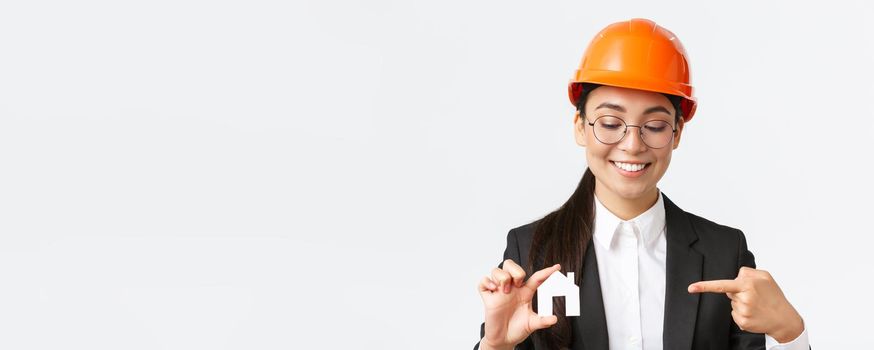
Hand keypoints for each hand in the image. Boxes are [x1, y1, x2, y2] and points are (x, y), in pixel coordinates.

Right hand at [477, 260, 561, 348]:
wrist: (504, 340)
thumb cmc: (517, 329)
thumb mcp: (532, 324)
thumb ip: (543, 320)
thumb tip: (554, 318)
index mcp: (525, 292)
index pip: (536, 278)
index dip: (546, 272)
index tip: (557, 268)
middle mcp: (512, 289)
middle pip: (510, 265)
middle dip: (515, 270)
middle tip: (517, 284)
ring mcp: (499, 292)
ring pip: (496, 271)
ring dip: (502, 277)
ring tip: (505, 291)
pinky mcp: (488, 298)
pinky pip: (483, 282)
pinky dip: (487, 282)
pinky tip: (494, 290)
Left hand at [688, 267, 803, 342]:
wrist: (784, 319)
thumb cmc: (774, 297)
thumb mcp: (765, 277)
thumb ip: (748, 271)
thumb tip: (735, 276)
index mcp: (748, 284)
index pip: (722, 284)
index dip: (704, 286)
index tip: (691, 288)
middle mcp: (744, 298)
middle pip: (729, 292)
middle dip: (739, 292)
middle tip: (755, 296)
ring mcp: (742, 311)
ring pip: (732, 303)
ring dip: (741, 303)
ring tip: (756, 305)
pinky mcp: (741, 321)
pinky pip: (734, 314)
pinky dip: (742, 313)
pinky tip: (754, 313)